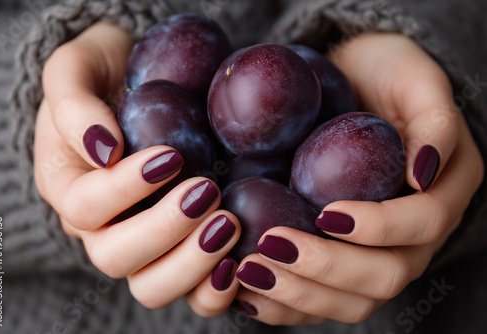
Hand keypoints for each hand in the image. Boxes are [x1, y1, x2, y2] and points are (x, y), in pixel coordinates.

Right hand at [34, 22, 240, 315]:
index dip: (126, 189)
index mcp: (68, 187)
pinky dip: (213, 289)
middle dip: (164, 231)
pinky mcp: (178, 248)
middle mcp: (100, 226)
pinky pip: (190, 291)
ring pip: (151, 286)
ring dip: (192, 264)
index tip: (170, 156)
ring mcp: (141, 242)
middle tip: (207, 192)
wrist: (141, 81)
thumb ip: (74, 105)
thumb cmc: (106, 73)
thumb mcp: (76, 69)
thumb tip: (105, 151)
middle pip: (116, 258)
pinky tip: (239, 261)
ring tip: (228, 223)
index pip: (86, 207)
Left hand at [231, 33, 483, 324]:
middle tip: (271, 246)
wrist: (353, 84)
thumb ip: (434, 120)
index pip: (424, 223)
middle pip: (387, 275)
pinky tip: (247, 290)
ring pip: (354, 300)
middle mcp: (417, 233)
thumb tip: (423, 173)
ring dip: (301, 293)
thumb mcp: (414, 78)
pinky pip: (322, 298)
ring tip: (251, 270)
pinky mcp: (344, 260)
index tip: (325, 212)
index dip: (379, 226)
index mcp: (445, 190)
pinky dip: (286, 304)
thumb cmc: (384, 74)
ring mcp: (380, 252)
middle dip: (328, 267)